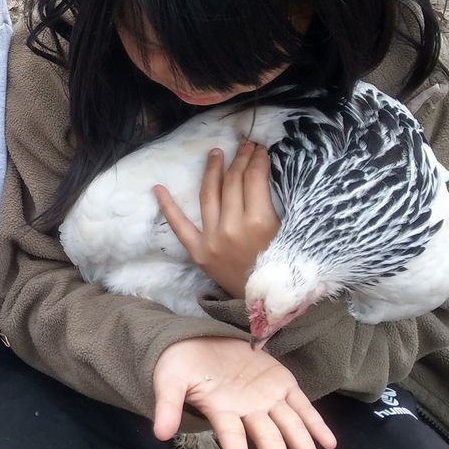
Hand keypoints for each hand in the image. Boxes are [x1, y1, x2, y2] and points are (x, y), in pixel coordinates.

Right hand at [153, 335, 335, 448]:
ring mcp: (267, 397)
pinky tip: (329, 444)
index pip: (232, 438)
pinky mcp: (281, 382)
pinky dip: (316, 424)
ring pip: (291, 428)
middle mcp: (248, 410)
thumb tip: (160, 434)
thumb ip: (167, 406)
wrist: (198, 340)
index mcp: (221, 411)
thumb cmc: (181, 364)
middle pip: (268, 440)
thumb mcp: (169, 380)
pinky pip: (302, 406)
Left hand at [154, 140, 278, 296]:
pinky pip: (179, 226)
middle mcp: (233, 228)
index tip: (259, 148)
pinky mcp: (198, 253)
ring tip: (216, 154)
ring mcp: (212, 240)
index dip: (257, 159)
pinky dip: (168, 207)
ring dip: (212, 171)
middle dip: (239, 160)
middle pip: (232, 183)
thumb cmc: (286, 266)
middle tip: (243, 145)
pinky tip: (158, 188)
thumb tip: (265, 172)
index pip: (254, 179)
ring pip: (209, 195)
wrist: (268, 304)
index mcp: (261, 222)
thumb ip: (277, 204)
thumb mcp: (291, 233)